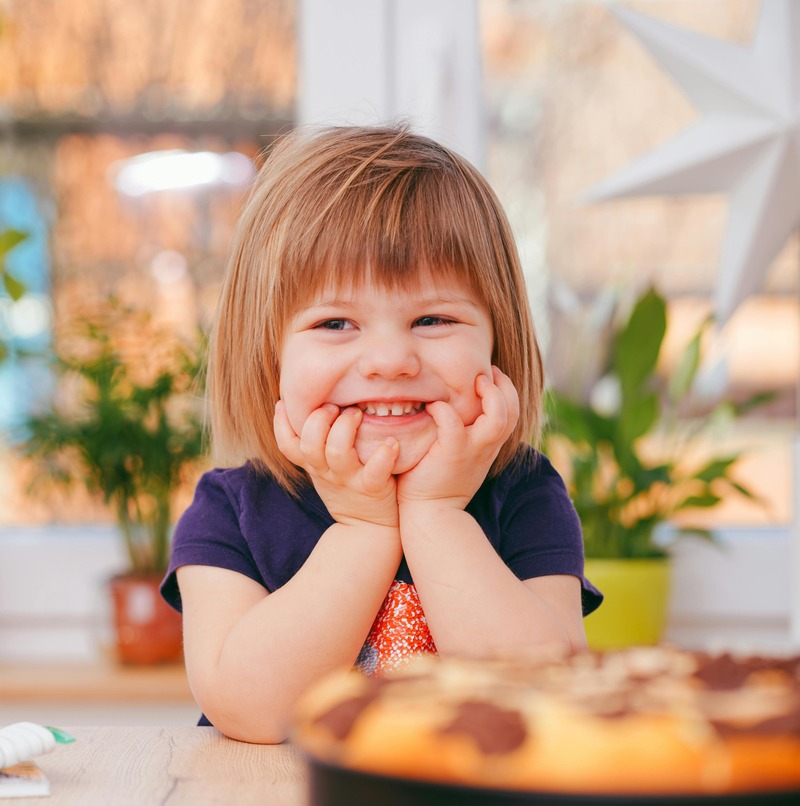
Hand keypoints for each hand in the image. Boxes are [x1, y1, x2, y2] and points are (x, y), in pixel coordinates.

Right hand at [274, 401, 400, 527]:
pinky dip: (384, 454)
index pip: (287, 445)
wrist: (368, 529)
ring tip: (358, 414)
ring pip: (337, 452)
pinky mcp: (372, 488)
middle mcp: (326, 471)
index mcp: (314, 465)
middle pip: (309, 444)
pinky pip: (375, 471)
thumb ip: (317, 444)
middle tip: (335, 406)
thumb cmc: (348, 489)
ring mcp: (348, 480)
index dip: (280, 424)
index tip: (284, 402)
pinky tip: (391, 442)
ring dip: (346, 428)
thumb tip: (312, 407)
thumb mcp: (324, 470)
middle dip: (319, 419)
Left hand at [396, 367, 519, 509]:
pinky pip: (453, 422)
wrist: (431, 515)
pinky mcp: (452, 453)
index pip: (512, 412)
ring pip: (498, 417)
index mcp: (489, 445)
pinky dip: (444, 409)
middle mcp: (486, 447)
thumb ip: (464, 435)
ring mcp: (472, 450)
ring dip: (489, 394)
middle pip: (513, 410)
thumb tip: (452, 408)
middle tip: (486, 373)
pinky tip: (433, 407)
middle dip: (504, 386)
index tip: (491, 376)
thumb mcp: (460, 456)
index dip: (506, 390)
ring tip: (474, 382)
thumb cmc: (437, 482)